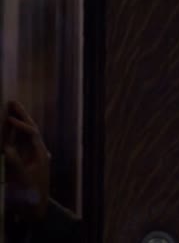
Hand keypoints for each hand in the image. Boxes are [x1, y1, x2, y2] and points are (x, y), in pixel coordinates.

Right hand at [2, 101, 49, 222]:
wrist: (35, 210)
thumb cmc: (31, 195)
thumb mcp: (22, 179)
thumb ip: (15, 163)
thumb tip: (6, 148)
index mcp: (40, 154)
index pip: (32, 134)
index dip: (20, 125)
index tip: (8, 119)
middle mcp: (37, 152)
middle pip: (30, 129)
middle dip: (22, 115)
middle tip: (12, 102)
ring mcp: (31, 156)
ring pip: (24, 135)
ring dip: (17, 121)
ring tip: (9, 107)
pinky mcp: (24, 161)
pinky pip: (18, 144)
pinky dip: (12, 134)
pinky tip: (7, 126)